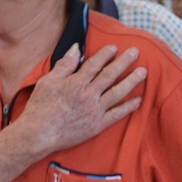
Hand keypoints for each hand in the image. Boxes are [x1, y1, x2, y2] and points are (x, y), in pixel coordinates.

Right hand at [19, 44, 145, 155]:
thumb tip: (76, 48)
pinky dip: (128, 107)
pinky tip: (138, 100)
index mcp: (76, 82)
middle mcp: (89, 94)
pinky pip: (117, 114)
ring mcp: (95, 110)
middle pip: (110, 75)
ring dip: (132, 81)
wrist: (38, 134)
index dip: (106, 54)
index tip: (115, 47)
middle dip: (124, 62)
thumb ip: (65, 64)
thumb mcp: (48, 81)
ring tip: (143, 72)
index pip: (95, 64)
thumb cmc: (40, 107)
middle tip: (136, 52)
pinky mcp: (97, 125)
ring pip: (118, 92)